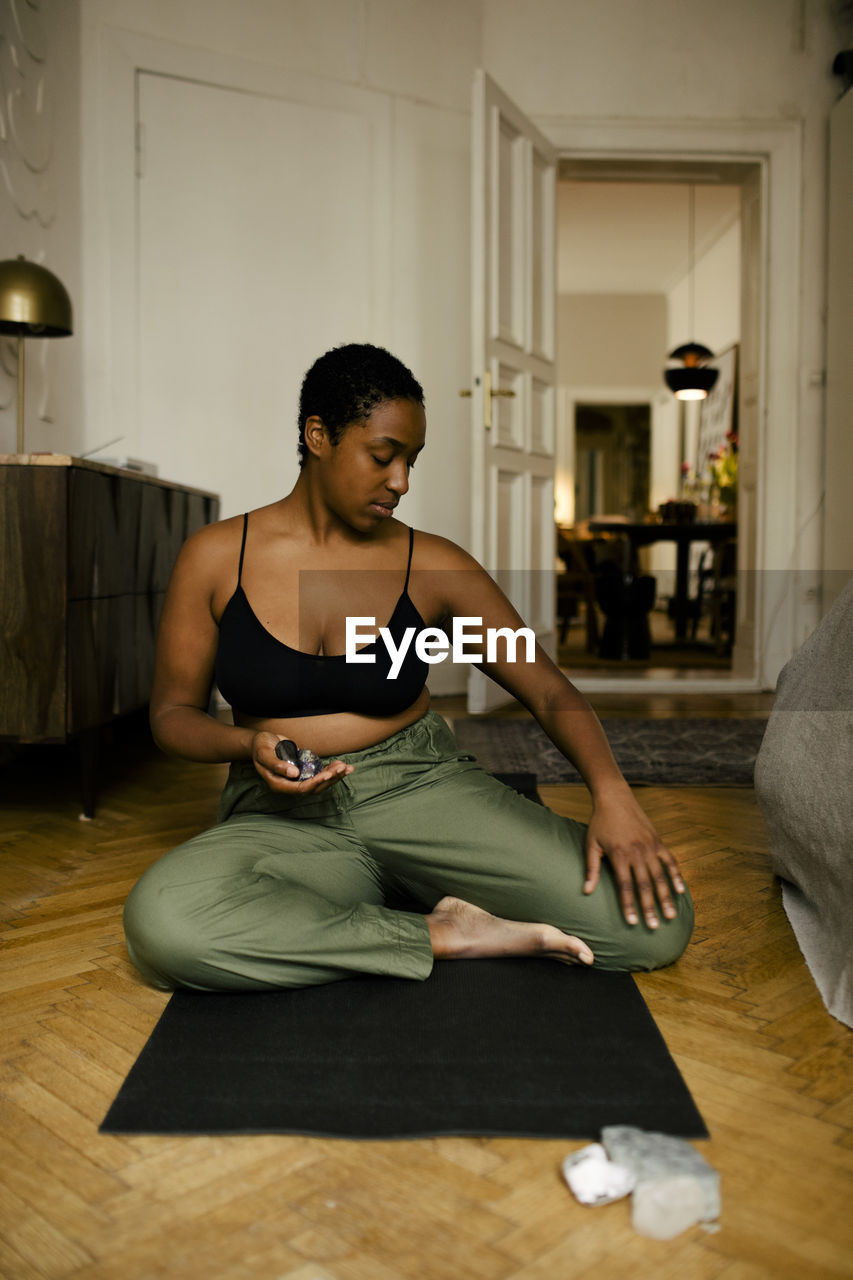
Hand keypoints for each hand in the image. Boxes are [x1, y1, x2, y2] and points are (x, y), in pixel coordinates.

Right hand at [251, 732, 352, 793]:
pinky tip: (343, 765)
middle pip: (314, 788)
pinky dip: (331, 770)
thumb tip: (294, 774)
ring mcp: (298, 778)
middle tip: (341, 768)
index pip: (301, 789)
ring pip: (320, 782)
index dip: (315, 783)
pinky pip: (320, 773)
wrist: (262, 741)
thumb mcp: (264, 753)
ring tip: (346, 767)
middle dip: (329, 779)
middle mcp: (290, 784)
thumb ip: (277, 764)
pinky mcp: (304, 770)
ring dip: (334, 776)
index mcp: (279, 784)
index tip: (327, 775)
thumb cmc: (260, 747)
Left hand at [583, 788, 685, 927]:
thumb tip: (586, 891)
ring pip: (660, 877)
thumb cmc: (599, 822)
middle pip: (645, 885)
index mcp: (619, 855)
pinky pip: (670, 861)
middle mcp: (637, 852)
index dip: (629, 905)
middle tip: (654, 927)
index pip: (625, 886)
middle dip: (650, 907)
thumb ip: (590, 868)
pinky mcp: (658, 841)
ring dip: (666, 897)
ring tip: (670, 916)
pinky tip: (681, 891)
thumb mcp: (591, 844)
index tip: (633, 923)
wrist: (615, 798)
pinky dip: (676, 876)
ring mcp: (650, 847)